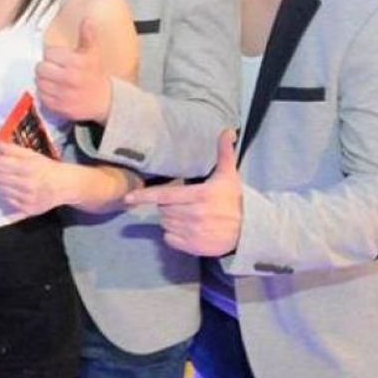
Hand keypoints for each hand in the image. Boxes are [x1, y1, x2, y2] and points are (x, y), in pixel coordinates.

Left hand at [0, 141, 87, 214]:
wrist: (64, 185)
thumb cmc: (47, 168)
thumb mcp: (32, 155)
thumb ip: (13, 149)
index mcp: (29, 168)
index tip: (0, 159)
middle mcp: (28, 185)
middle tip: (5, 170)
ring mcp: (27, 199)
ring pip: (0, 190)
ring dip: (3, 184)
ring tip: (11, 180)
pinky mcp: (27, 209)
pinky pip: (7, 201)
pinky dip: (8, 195)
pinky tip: (16, 190)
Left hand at [35, 18, 112, 122]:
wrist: (104, 101)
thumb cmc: (95, 76)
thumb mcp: (93, 54)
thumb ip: (87, 36)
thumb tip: (86, 20)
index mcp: (77, 63)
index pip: (48, 53)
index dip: (52, 54)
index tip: (57, 57)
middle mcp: (69, 79)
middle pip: (40, 68)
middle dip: (45, 67)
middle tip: (53, 68)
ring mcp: (63, 94)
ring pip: (38, 82)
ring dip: (43, 80)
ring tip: (53, 79)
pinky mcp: (59, 107)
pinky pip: (41, 97)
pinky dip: (45, 93)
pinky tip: (54, 90)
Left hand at [124, 128, 242, 256]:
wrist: (250, 231)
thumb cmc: (235, 200)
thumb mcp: (229, 175)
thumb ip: (224, 152)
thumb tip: (228, 130)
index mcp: (200, 196)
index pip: (165, 195)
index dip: (144, 196)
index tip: (128, 198)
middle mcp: (195, 215)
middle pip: (163, 209)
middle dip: (166, 205)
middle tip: (181, 202)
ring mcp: (194, 232)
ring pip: (165, 224)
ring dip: (169, 219)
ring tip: (185, 215)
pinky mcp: (194, 247)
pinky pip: (169, 240)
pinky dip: (172, 235)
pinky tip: (185, 228)